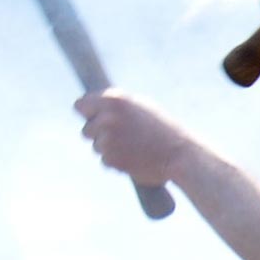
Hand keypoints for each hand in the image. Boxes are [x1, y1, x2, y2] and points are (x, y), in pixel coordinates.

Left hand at [76, 89, 196, 184]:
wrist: (179, 154)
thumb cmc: (162, 128)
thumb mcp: (140, 106)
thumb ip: (115, 106)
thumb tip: (93, 107)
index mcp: (114, 99)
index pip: (80, 105)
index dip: (89, 113)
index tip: (96, 118)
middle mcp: (107, 117)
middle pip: (86, 129)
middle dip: (99, 133)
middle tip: (122, 135)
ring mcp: (107, 139)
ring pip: (95, 146)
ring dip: (109, 148)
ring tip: (133, 146)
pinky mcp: (110, 159)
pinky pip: (104, 160)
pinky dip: (116, 161)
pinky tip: (134, 157)